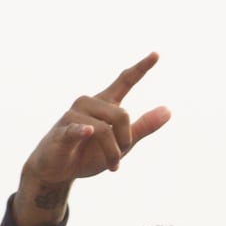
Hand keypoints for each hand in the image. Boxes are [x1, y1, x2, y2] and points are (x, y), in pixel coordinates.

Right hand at [12, 52, 171, 225]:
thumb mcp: (121, 143)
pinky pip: (77, 129)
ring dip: (112, 153)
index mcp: (105, 104)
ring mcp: (74, 116)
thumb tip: (168, 110)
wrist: (56, 170)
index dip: (141, 68)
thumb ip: (142, 127)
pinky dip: (84, 131)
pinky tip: (89, 131)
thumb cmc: (87, 154)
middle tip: (119, 159)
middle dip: (125, 141)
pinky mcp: (63, 131)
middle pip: (122, 115)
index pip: (124, 81)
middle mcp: (89, 103)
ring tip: (111, 166)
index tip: (156, 54)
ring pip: (106, 130)